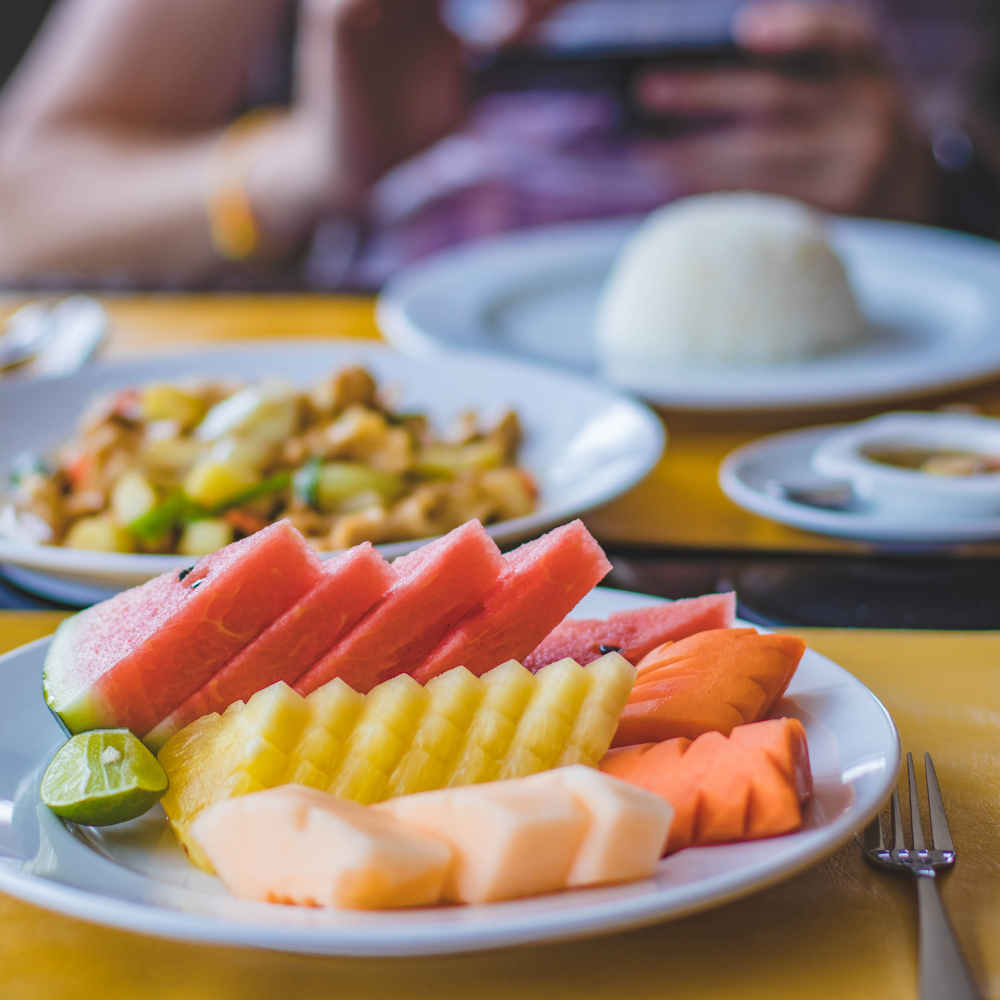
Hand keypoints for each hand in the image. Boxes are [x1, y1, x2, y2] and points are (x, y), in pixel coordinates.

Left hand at [631, 1, 937, 221]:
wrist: (913, 188)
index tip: (745, 31)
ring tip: (646, 154)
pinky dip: (716, 192)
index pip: (837, 37)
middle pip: (773, 101)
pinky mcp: (835, 214)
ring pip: (759, 161)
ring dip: (694, 158)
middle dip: (704, 96)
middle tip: (648, 92)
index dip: (796, 30)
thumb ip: (806, 54)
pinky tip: (677, 188)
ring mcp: (854, 168)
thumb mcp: (851, 75)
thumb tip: (725, 54)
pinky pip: (761, 200)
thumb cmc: (856, 119)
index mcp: (868, 68)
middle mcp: (867, 114)